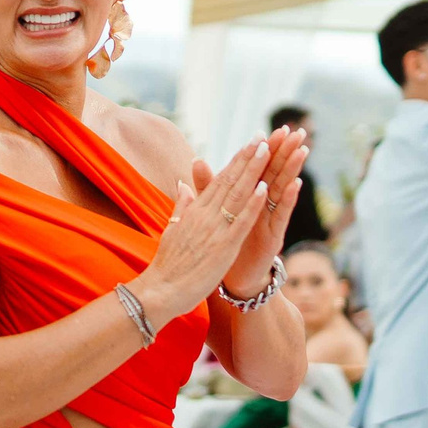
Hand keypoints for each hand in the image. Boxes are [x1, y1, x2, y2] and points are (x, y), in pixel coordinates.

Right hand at [129, 139, 273, 326]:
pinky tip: (264, 188)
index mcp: (195, 211)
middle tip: (262, 136)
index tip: (249, 144)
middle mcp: (205, 215)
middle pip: (229, 181)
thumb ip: (181, 206)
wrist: (160, 290)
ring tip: (267, 150)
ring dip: (253, 171)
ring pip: (237, 194)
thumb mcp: (172, 229)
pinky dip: (252, 204)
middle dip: (247, 158)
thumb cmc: (167, 265)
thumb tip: (183, 185)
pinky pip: (241, 221)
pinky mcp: (223, 246)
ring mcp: (215, 229)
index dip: (236, 161)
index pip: (218, 181)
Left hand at [205, 126, 308, 301]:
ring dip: (292, 169)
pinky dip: (287, 199)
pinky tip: (294, 184)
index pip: (258, 167)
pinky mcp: (272, 237)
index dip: (265, 149)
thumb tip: (197, 159)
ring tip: (301, 150)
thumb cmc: (227, 242)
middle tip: (296, 131)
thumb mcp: (215, 210)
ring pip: (283, 190)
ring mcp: (269, 220)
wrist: (232, 277)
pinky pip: (280, 215)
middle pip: (275, 173)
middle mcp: (263, 206)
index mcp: (248, 197)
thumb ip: (207, 186)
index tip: (273, 128)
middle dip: (285, 152)